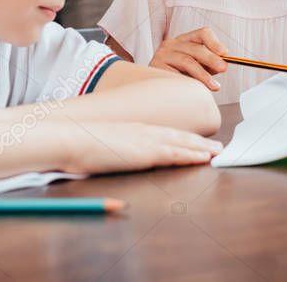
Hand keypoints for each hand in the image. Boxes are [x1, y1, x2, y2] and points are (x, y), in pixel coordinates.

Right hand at [62, 121, 223, 173]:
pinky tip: (204, 158)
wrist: (69, 138)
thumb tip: (117, 156)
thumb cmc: (78, 144)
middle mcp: (144, 131)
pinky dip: (192, 155)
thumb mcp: (101, 145)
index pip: (165, 134)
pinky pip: (175, 153)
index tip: (197, 141)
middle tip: (217, 146)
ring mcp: (145, 140)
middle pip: (179, 136)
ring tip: (217, 152)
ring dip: (201, 148)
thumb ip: (114, 149)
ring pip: (182, 143)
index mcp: (134, 130)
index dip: (184, 138)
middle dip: (199, 142)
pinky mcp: (144, 151)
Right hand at [149, 26, 228, 90]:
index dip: (215, 42)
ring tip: (214, 86)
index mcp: (184, 41)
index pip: (203, 33)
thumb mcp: (195, 67)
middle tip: (223, 68)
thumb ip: (208, 65)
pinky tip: (194, 89)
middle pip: (196, 48)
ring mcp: (162, 55)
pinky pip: (175, 75)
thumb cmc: (177, 77)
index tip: (225, 53)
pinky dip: (187, 81)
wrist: (152, 88)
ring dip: (203, 74)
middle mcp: (172, 44)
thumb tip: (223, 65)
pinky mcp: (155, 68)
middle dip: (212, 59)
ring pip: (187, 61)